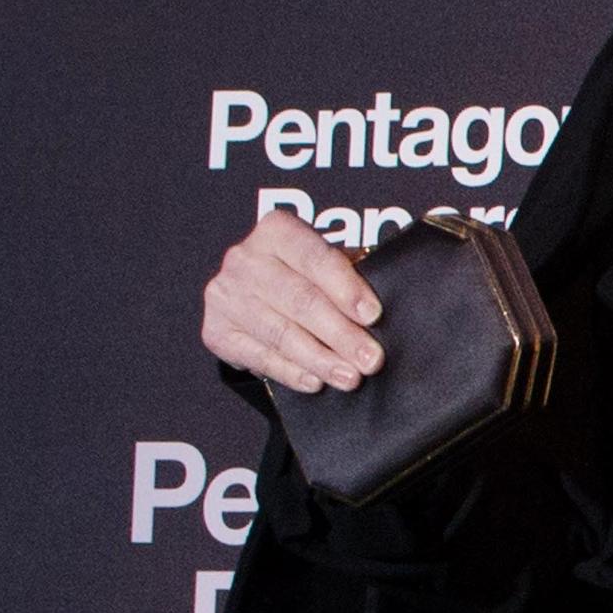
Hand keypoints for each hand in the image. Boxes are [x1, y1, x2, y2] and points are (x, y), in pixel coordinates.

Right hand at [201, 210, 384, 391]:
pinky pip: (259, 356)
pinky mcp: (216, 330)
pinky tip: (315, 382)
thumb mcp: (327, 263)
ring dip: (320, 359)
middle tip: (371, 359)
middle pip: (299, 299)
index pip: (314, 257)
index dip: (345, 286)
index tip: (373, 315)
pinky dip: (290, 371)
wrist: (252, 297)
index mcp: (276, 230)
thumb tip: (396, 287)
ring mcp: (225, 295)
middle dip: (340, 333)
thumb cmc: (304, 276)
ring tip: (350, 377)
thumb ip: (354, 270)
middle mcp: (244, 258)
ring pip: (280, 332)